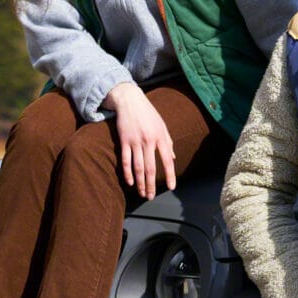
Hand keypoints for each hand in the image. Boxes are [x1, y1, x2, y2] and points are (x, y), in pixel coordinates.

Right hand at [102, 83, 175, 198]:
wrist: (130, 100)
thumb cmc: (148, 113)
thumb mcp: (162, 125)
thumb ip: (168, 142)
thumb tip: (173, 157)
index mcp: (160, 137)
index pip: (167, 160)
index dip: (170, 175)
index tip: (171, 187)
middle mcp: (149, 140)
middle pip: (150, 168)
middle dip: (151, 184)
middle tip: (151, 197)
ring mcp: (135, 141)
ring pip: (138, 167)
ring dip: (140, 183)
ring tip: (142, 193)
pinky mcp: (124, 140)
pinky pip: (126, 160)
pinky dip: (127, 173)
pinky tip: (130, 182)